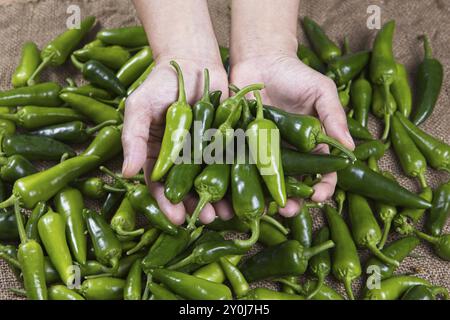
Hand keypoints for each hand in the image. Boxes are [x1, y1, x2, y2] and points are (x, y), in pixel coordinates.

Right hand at [122, 57, 228, 224]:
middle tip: (206, 219)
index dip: (167, 204)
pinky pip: (231, 164)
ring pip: (211, 182)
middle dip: (196, 207)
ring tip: (226, 213)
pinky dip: (237, 179)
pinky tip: (243, 192)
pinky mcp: (226, 143)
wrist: (192, 62)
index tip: (176, 218)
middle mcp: (181, 160)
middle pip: (188, 190)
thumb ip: (132, 137)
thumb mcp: (139, 107)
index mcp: (157, 156)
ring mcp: (205, 153)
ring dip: (218, 199)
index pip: (160, 186)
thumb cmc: (160, 83)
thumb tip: (127, 173)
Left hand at [230, 53, 354, 216]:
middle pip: (293, 186)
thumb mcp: (321, 91)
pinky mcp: (240, 147)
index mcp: (311, 146)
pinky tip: (238, 195)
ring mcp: (263, 153)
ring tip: (266, 209)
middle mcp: (287, 155)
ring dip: (266, 201)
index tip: (319, 195)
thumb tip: (351, 149)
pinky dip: (238, 185)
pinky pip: (240, 169)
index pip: (322, 173)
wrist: (260, 60)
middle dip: (293, 203)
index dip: (323, 187)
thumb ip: (334, 117)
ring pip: (266, 185)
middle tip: (289, 210)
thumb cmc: (295, 74)